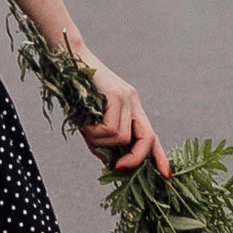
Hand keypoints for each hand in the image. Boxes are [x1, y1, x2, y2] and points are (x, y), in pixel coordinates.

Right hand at [76, 57, 171, 181]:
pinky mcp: (117, 94)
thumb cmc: (74, 90)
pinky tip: (84, 124)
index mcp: (130, 107)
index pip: (150, 135)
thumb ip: (102, 140)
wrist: (67, 58)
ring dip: (100, 142)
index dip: (159, 156)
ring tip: (85, 129)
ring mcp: (127, 97)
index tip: (166, 174)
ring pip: (123, 138)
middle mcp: (133, 101)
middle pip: (147, 139)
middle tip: (117, 167)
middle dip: (135, 159)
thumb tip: (109, 162)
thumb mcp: (90, 120)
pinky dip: (95, 133)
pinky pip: (111, 129)